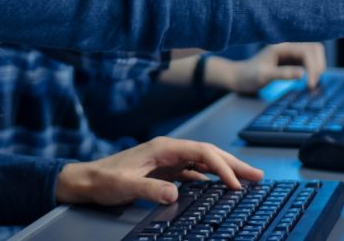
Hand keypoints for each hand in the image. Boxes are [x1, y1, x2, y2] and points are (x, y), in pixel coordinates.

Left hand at [55, 136, 262, 205]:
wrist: (87, 180)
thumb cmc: (105, 180)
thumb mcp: (126, 186)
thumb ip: (151, 190)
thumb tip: (176, 194)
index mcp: (164, 148)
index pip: (201, 152)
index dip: (221, 167)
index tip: (235, 184)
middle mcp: (170, 151)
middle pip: (208, 153)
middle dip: (233, 164)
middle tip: (256, 176)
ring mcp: (168, 160)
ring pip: (204, 162)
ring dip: (225, 171)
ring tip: (246, 180)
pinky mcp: (165, 172)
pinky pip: (194, 173)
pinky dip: (210, 179)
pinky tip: (219, 188)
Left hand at [219, 43, 325, 92]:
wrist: (239, 78)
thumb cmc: (249, 76)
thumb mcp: (264, 76)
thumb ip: (283, 74)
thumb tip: (303, 74)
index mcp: (282, 46)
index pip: (307, 51)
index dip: (312, 67)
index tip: (310, 85)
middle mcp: (288, 46)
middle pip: (315, 48)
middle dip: (318, 66)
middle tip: (313, 85)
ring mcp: (291, 53)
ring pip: (314, 55)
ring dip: (317, 68)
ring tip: (312, 85)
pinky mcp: (291, 60)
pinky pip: (308, 62)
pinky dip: (313, 71)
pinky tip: (309, 83)